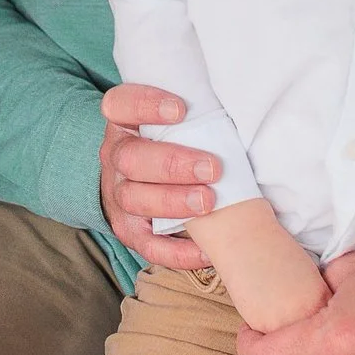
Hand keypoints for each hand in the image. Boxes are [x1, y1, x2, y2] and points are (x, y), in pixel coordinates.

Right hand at [97, 82, 219, 272]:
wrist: (135, 178)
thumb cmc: (169, 140)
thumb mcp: (168, 120)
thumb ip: (191, 112)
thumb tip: (239, 102)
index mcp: (124, 123)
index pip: (120, 105)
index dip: (146, 105)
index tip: (181, 109)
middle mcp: (115, 157)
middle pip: (131, 159)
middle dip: (173, 163)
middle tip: (212, 167)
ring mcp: (118, 195)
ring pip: (134, 199)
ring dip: (173, 202)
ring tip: (209, 202)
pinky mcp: (128, 230)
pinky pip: (147, 245)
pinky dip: (176, 251)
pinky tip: (204, 250)